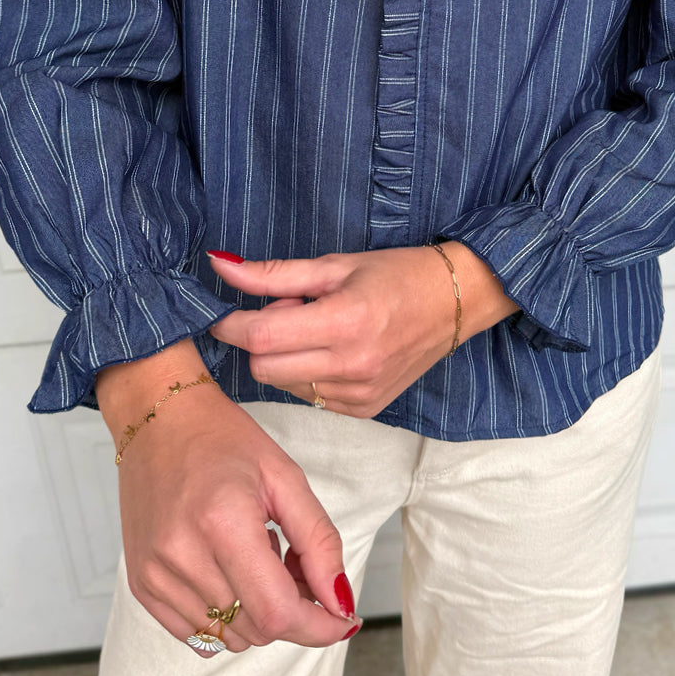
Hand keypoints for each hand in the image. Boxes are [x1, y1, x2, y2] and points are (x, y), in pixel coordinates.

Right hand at [114, 381, 361, 657]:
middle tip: (297, 564)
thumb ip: (319, 541)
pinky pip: (197, 635)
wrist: (159, 419)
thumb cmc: (223, 440)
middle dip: (293, 610)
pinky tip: (230, 572)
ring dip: (258, 612)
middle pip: (256, 629)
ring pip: (230, 637)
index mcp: (223, 522)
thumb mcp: (285, 477)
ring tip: (258, 557)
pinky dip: (226, 618)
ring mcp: (154, 575)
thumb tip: (340, 601)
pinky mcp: (141, 585)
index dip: (318, 626)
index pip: (276, 612)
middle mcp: (181, 556)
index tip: (343, 619)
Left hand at [206, 242, 514, 416]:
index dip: (231, 325)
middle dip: (261, 340)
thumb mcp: (335, 265)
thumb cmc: (397, 274)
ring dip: (287, 357)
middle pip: (264, 368)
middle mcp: (351, 366)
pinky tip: (334, 351)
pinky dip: (309, 375)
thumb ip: (274, 274)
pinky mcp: (364, 410)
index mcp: (344, 321)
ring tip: (319, 330)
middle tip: (290, 311)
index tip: (222, 314)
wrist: (454, 303)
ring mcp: (359, 394)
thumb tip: (220, 267)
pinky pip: (310, 398)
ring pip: (285, 386)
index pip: (262, 337)